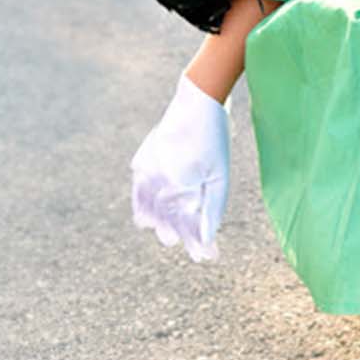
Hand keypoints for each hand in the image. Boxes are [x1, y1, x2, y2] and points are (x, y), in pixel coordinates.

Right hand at [131, 73, 230, 260]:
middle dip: (183, 238)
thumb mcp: (220, 174)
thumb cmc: (214, 138)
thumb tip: (206, 239)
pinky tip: (154, 214)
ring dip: (161, 225)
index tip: (210, 258)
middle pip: (166, 222)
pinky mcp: (141, 161)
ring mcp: (144, 170)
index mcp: (176, 185)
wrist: (196, 101)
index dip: (198, 245)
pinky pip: (139, 192)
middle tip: (197, 252)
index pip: (185, 226)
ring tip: (173, 237)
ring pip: (147, 212)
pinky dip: (147, 206)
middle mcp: (155, 181)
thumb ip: (213, 207)